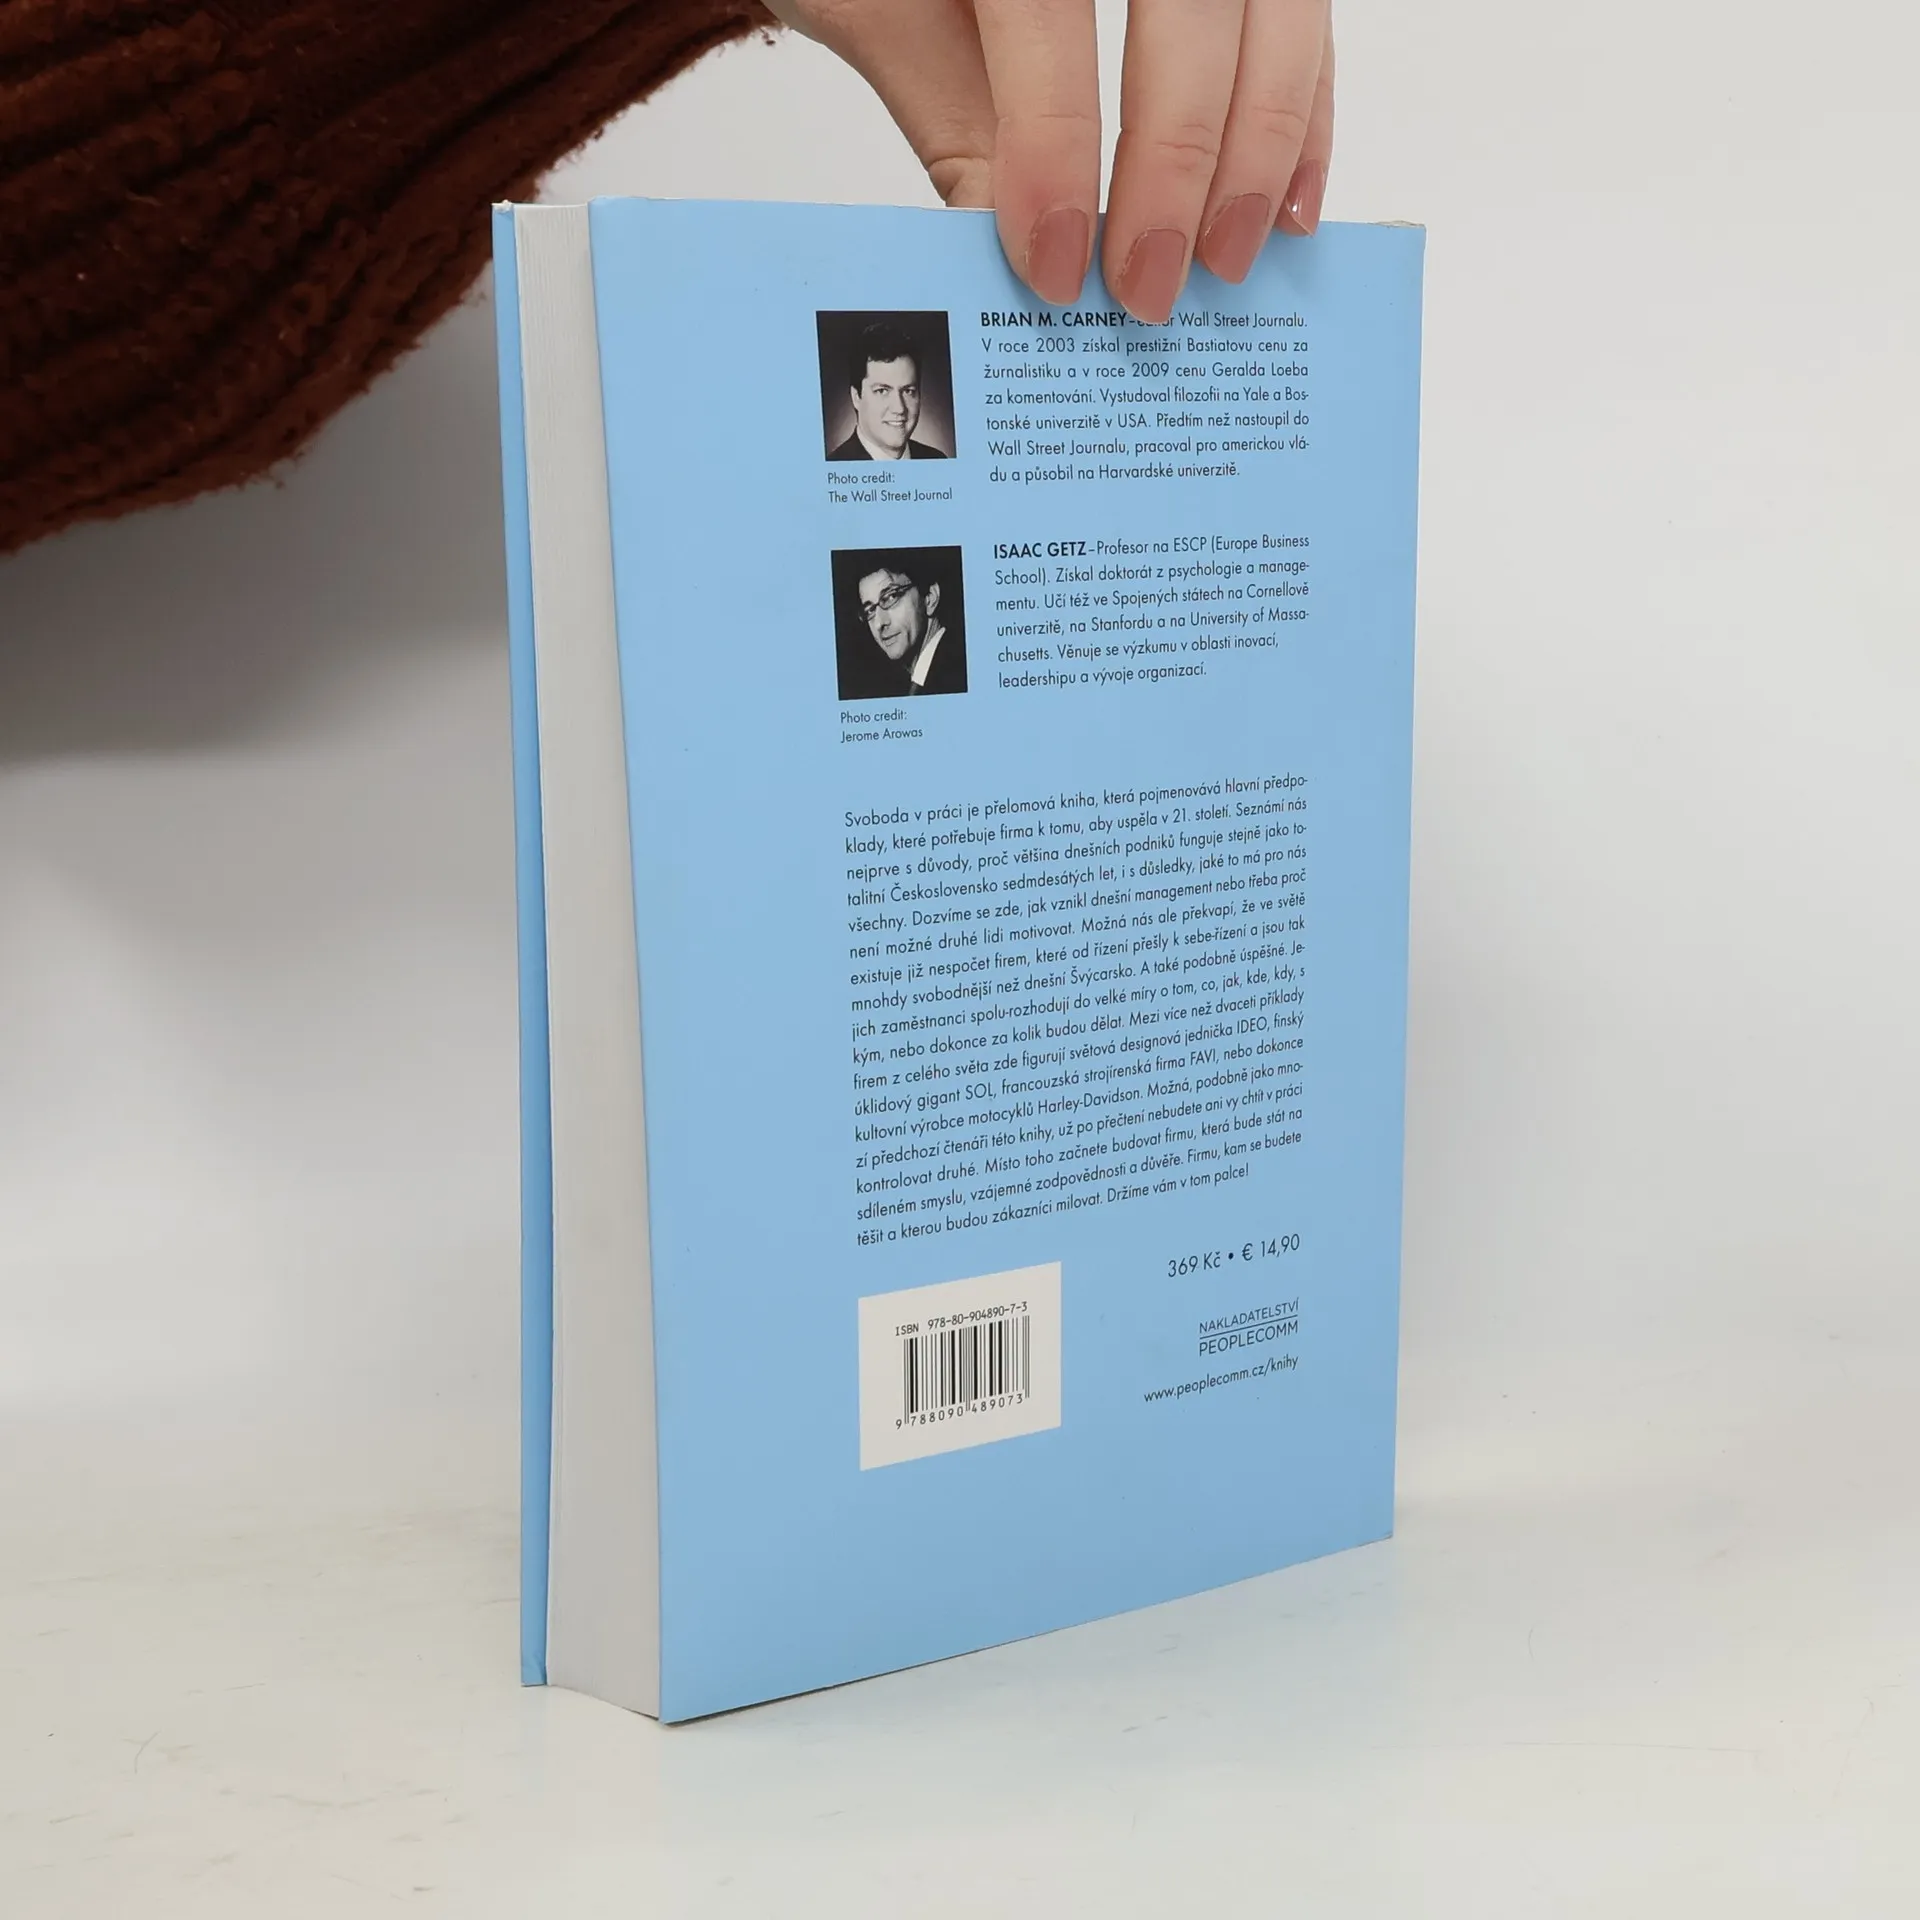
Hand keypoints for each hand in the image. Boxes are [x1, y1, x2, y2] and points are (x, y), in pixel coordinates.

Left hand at [763, 0, 1332, 322]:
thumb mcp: (892, 18)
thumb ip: (957, 125)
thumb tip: (1031, 266)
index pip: (1052, 21)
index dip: (1057, 154)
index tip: (1057, 270)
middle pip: (1193, 14)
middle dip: (1178, 169)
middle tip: (1148, 288)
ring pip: (1277, 14)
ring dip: (1262, 151)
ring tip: (1225, 259)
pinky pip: (1304, 20)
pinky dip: (1306, 117)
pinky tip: (1288, 208)